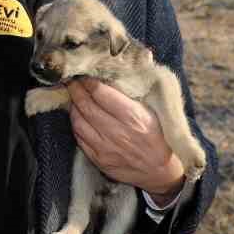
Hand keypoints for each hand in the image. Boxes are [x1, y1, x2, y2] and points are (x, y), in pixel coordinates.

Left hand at [67, 79, 185, 200]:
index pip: (100, 92)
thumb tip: (133, 62)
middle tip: (72, 81)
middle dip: (76, 90)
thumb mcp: (155, 110)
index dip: (88, 81)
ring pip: (79, 122)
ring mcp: (106, 148)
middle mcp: (117, 132)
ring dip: (73, 107)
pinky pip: (79, 138)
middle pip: (86, 105)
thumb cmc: (159, 137)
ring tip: (75, 98)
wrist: (160, 171)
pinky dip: (76, 125)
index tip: (84, 74)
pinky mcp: (99, 160)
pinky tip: (79, 117)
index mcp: (133, 116)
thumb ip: (138, 88)